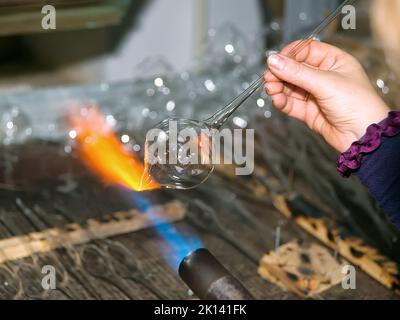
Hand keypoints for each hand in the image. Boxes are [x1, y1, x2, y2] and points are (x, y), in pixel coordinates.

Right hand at [264, 40, 389, 152]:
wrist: (362, 136)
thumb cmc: (357, 104)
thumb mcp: (325, 83)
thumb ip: (296, 72)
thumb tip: (274, 60)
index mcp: (334, 61)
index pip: (307, 50)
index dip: (290, 54)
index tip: (276, 60)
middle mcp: (324, 76)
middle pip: (295, 69)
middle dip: (280, 73)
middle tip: (268, 77)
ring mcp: (315, 95)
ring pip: (290, 87)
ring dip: (278, 87)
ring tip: (270, 89)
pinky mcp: (309, 112)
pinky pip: (291, 104)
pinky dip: (282, 101)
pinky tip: (276, 99)